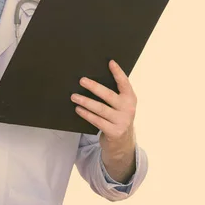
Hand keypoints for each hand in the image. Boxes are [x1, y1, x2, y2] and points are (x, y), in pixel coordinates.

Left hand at [71, 60, 137, 181]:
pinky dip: (86, 114)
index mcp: (130, 98)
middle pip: (108, 95)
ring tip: (74, 96)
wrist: (122, 142)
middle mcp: (128, 109)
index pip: (125, 83)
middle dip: (94, 87)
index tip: (110, 62)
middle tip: (82, 80)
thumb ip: (114, 94)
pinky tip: (78, 109)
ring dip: (85, 101)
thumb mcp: (120, 105)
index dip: (118, 72)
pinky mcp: (114, 132)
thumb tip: (93, 80)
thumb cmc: (117, 117)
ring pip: (100, 109)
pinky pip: (97, 121)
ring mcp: (122, 121)